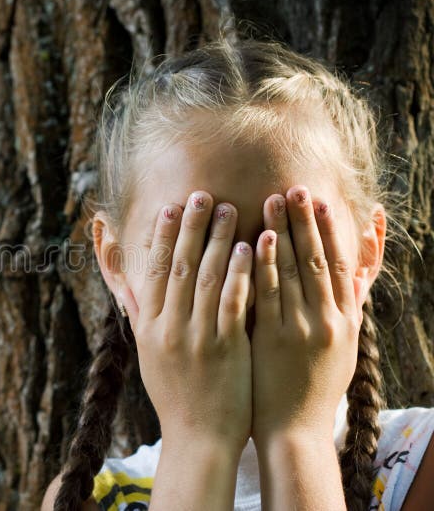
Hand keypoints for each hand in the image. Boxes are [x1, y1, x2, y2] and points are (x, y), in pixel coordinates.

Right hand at [127, 191, 252, 450]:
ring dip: (216, 239)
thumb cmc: (175, 397)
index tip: (170, 208)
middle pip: (177, 265)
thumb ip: (141, 320)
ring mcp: (196, 337)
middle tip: (200, 194)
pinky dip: (238, 271)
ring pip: (204, 276)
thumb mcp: (149, 356)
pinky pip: (231, 301)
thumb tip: (129, 290)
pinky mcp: (225, 347)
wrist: (198, 439)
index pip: (152, 272)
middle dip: (189, 226)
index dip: (161, 237)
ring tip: (227, 208)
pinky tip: (248, 246)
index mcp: (148, 328)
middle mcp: (168, 328)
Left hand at [251, 185, 359, 444]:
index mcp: (346, 320)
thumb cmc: (317, 385)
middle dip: (307, 221)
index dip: (332, 231)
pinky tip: (256, 240)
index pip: (342, 265)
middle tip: (296, 187)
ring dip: (284, 233)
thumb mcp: (345, 344)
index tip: (321, 200)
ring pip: (294, 272)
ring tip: (274, 200)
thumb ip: (350, 304)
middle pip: (318, 261)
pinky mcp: (272, 340)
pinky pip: (267, 296)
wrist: (295, 428)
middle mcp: (328, 321)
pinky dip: (264, 266)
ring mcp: (300, 330)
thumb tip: (360, 270)